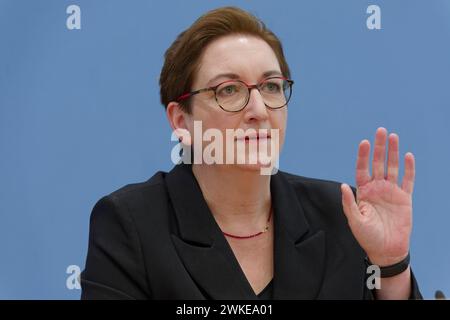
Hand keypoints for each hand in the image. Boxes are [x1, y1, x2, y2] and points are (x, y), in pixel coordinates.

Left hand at [341, 127, 414, 265]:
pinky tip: (408, 156)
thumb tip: (343, 186)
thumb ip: (349, 203)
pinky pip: (408, 180)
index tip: (364, 142)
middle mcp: (377, 188)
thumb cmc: (368, 237)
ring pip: (393, 167)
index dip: (363, 156)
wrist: (386, 250)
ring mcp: (391, 192)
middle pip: (378, 163)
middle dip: (379, 148)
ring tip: (393, 136)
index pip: (362, 169)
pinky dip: (409, 168)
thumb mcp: (355, 221)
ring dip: (393, 152)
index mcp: (363, 192)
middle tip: (380, 131)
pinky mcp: (405, 198)